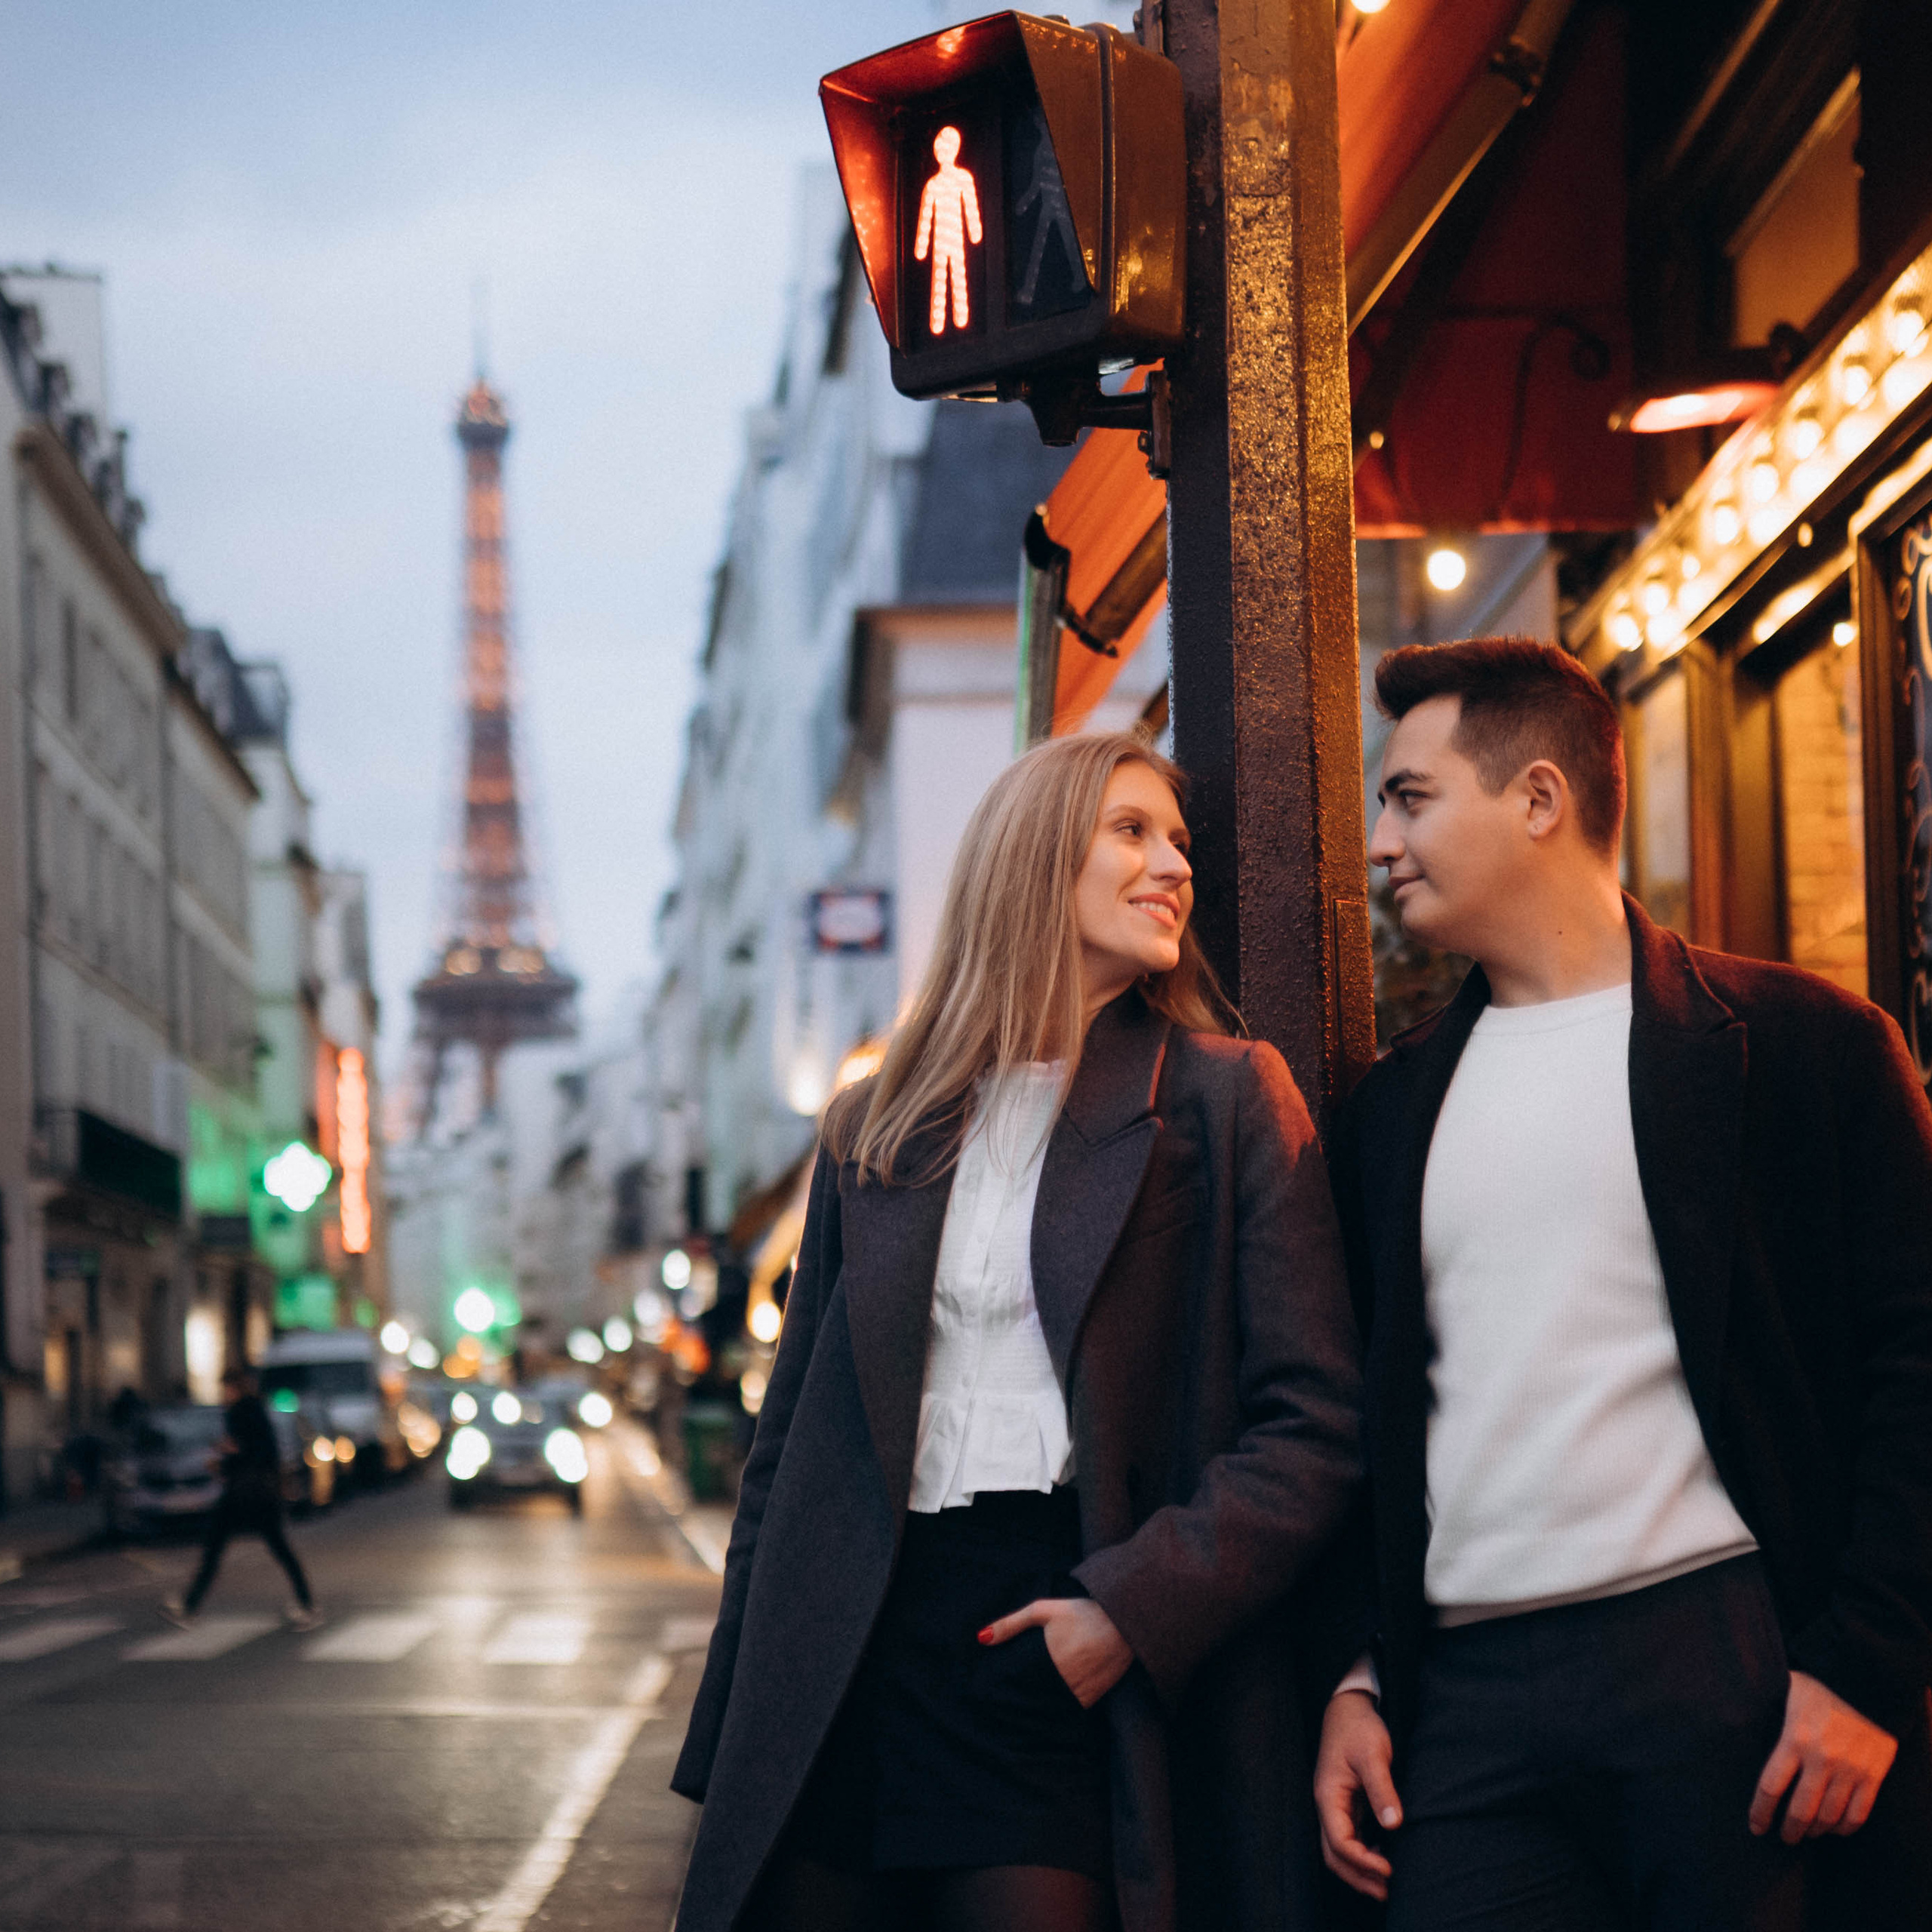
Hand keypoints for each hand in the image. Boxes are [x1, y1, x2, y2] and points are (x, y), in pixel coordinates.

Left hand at [979, 1597, 1131, 1707]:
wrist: (1123, 1620)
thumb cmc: (1082, 1613)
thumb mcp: (1044, 1611)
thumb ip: (1012, 1623)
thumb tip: (982, 1638)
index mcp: (1050, 1662)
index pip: (1020, 1687)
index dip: (1007, 1692)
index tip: (995, 1693)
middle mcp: (1065, 1681)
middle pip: (1035, 1699)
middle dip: (1022, 1699)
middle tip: (1008, 1700)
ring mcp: (1082, 1692)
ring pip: (1054, 1707)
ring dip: (1043, 1704)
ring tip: (1032, 1698)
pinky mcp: (1095, 1697)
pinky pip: (1073, 1707)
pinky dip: (1065, 1704)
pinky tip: (1059, 1694)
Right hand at [1315, 1690, 1402, 1900]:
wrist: (1349, 1706)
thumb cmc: (1359, 1728)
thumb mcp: (1373, 1754)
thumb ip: (1382, 1789)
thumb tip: (1394, 1824)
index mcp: (1328, 1795)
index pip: (1339, 1841)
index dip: (1362, 1861)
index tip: (1389, 1869)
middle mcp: (1327, 1804)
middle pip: (1333, 1854)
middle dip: (1358, 1876)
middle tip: (1387, 1892)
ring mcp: (1334, 1805)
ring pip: (1338, 1849)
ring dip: (1359, 1869)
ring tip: (1386, 1883)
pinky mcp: (1345, 1802)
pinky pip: (1347, 1837)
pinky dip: (1361, 1853)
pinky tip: (1383, 1854)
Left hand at [1749, 1671, 1896, 1842]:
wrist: (1867, 1681)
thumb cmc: (1820, 1684)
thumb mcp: (1785, 1690)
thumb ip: (1766, 1706)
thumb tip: (1733, 1710)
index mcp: (1794, 1739)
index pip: (1770, 1786)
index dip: (1761, 1811)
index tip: (1756, 1827)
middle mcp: (1821, 1760)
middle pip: (1800, 1811)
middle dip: (1789, 1830)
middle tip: (1783, 1838)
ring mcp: (1849, 1771)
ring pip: (1829, 1817)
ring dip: (1816, 1831)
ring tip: (1806, 1833)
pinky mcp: (1873, 1776)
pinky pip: (1859, 1814)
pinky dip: (1845, 1828)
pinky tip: (1835, 1829)